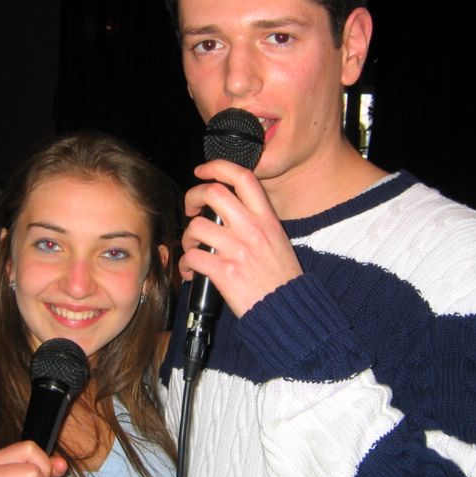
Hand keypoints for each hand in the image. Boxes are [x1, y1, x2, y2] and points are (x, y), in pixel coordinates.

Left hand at [180, 159, 301, 317]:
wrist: (289, 309)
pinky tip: (191, 271)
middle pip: (213, 193)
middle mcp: (252, 229)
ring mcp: (238, 250)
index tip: (202, 171)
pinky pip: (192, 258)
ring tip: (192, 249)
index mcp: (266, 219)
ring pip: (197, 227)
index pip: (243, 177)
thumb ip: (255, 220)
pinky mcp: (226, 272)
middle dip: (193, 196)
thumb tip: (226, 208)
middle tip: (190, 209)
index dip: (218, 167)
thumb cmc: (281, 277)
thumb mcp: (277, 239)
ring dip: (187, 238)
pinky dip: (186, 264)